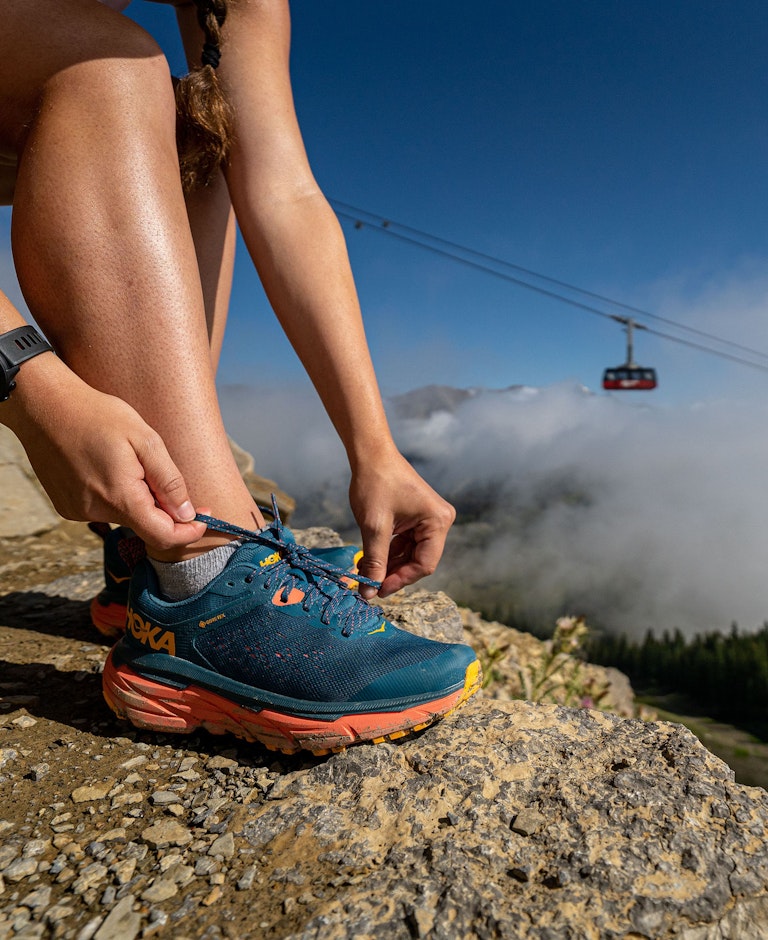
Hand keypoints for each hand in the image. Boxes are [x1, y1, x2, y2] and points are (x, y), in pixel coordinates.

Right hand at [4, 362, 206, 550]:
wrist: (45, 406)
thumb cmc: (97, 415)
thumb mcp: (145, 440)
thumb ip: (169, 480)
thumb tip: (187, 514)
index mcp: (120, 498)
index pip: (163, 536)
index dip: (188, 532)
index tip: (203, 517)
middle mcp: (96, 512)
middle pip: (144, 524)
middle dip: (161, 506)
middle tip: (159, 469)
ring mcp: (78, 511)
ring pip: (124, 515)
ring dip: (135, 497)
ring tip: (124, 459)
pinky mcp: (67, 507)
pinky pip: (102, 509)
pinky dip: (113, 495)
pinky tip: (104, 466)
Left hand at [349, 450, 455, 598]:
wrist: (371, 454)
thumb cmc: (375, 484)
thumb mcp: (374, 527)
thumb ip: (374, 561)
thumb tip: (369, 592)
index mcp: (438, 522)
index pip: (424, 564)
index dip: (400, 580)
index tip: (377, 590)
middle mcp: (439, 521)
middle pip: (419, 560)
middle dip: (393, 573)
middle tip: (369, 585)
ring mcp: (429, 519)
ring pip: (410, 554)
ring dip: (388, 565)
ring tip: (365, 573)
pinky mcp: (417, 518)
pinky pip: (405, 543)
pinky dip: (388, 553)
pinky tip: (370, 560)